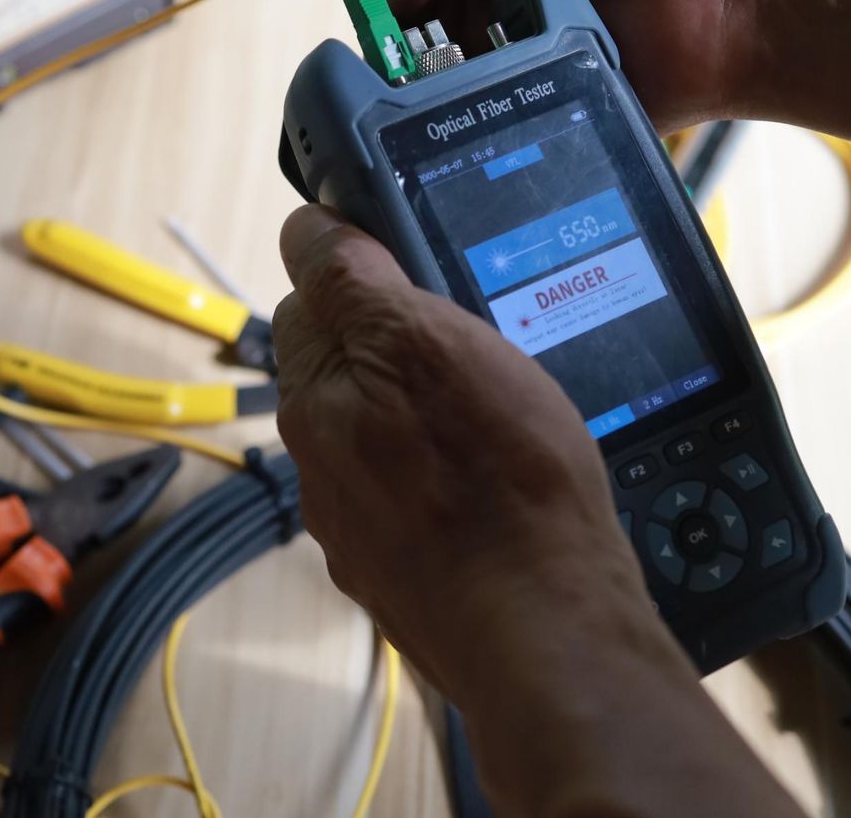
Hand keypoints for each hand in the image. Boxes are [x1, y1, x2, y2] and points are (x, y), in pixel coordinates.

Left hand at [272, 205, 686, 707]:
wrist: (545, 624)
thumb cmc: (494, 480)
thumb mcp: (424, 340)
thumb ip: (353, 282)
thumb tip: (305, 227)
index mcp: (314, 398)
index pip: (307, 299)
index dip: (358, 270)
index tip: (412, 264)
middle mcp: (320, 467)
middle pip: (346, 369)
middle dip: (394, 344)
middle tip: (470, 336)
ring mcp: (363, 529)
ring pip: (384, 435)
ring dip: (425, 413)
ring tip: (495, 412)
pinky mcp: (410, 575)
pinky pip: (418, 499)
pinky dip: (449, 479)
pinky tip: (499, 482)